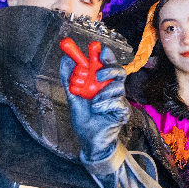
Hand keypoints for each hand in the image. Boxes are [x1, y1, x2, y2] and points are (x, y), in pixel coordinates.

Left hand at [60, 44, 128, 161]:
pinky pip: (117, 102)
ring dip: (103, 93)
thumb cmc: (84, 117)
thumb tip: (65, 59)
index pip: (108, 64)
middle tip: (97, 74)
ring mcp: (119, 100)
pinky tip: (97, 110)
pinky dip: (104, 105)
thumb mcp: (72, 95)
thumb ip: (68, 78)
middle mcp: (112, 88)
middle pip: (119, 71)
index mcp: (102, 82)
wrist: (88, 138)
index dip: (106, 55)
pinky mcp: (122, 111)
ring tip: (93, 102)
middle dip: (109, 69)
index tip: (99, 49)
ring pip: (118, 87)